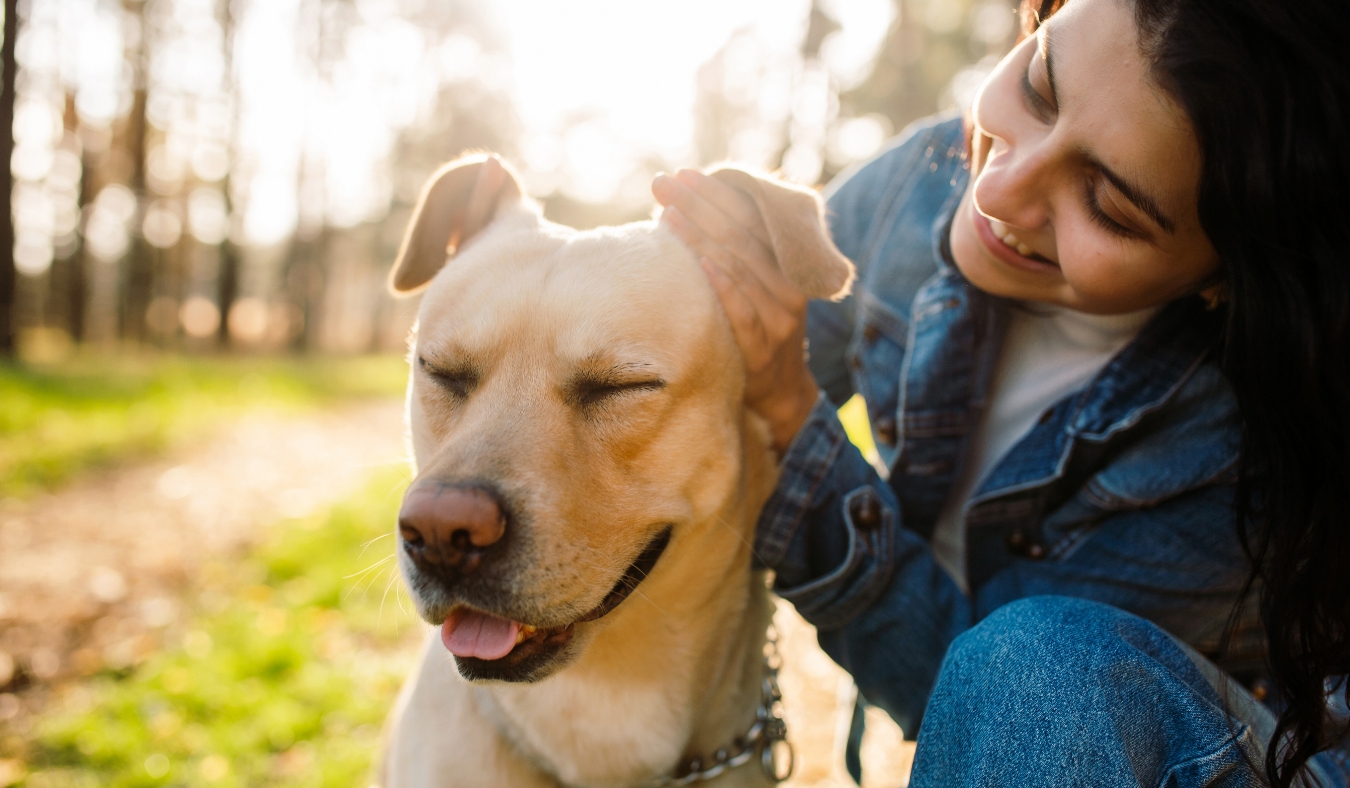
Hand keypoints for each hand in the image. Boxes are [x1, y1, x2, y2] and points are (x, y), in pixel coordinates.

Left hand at [652, 169, 818, 452]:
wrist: (781, 388)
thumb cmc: (758, 322)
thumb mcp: (758, 283)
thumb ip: (737, 247)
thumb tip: (685, 202)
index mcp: (790, 262)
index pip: (754, 216)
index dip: (718, 192)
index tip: (683, 174)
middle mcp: (790, 285)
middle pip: (743, 234)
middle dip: (701, 205)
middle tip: (664, 184)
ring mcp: (780, 316)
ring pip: (741, 267)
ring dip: (702, 236)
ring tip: (668, 214)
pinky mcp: (764, 346)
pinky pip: (743, 310)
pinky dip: (722, 283)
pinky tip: (699, 261)